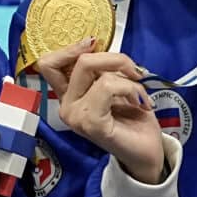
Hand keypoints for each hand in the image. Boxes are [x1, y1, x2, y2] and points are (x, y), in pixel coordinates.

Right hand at [34, 39, 165, 182]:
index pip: (48, 64)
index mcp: (69, 96)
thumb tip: (97, 44)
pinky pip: (108, 86)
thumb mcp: (115, 85)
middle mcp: (67, 106)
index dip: (69, 48)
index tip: (94, 43)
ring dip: (127, 76)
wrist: (147, 152)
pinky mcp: (90, 123)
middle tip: (134, 71)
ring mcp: (75, 116)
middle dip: (113, 58)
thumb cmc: (133, 119)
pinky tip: (141, 103)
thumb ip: (101, 69)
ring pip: (93, 70)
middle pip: (79, 61)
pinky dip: (131, 88)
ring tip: (139, 94)